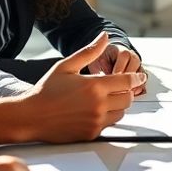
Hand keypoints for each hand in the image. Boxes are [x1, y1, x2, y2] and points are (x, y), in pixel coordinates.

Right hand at [0, 34, 145, 144]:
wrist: (31, 116)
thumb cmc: (46, 90)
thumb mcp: (66, 66)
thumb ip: (89, 51)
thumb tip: (105, 36)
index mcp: (94, 86)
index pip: (126, 81)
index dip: (136, 78)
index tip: (140, 76)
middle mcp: (98, 105)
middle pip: (127, 98)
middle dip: (125, 91)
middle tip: (117, 87)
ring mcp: (96, 121)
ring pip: (121, 113)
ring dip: (118, 105)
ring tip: (104, 99)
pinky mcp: (91, 134)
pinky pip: (109, 125)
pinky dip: (107, 117)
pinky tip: (94, 110)